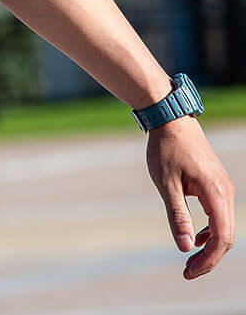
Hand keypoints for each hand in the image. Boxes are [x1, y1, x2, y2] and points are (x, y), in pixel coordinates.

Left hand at [145, 117, 235, 277]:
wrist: (171, 120)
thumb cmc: (166, 149)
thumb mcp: (166, 184)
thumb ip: (178, 216)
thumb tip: (186, 248)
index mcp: (216, 194)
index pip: (222, 238)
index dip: (208, 260)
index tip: (189, 272)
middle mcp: (226, 193)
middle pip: (227, 236)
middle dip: (209, 258)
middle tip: (187, 273)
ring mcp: (224, 189)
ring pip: (224, 227)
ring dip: (210, 246)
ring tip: (190, 260)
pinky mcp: (217, 186)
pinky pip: (220, 215)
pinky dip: (210, 231)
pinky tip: (196, 237)